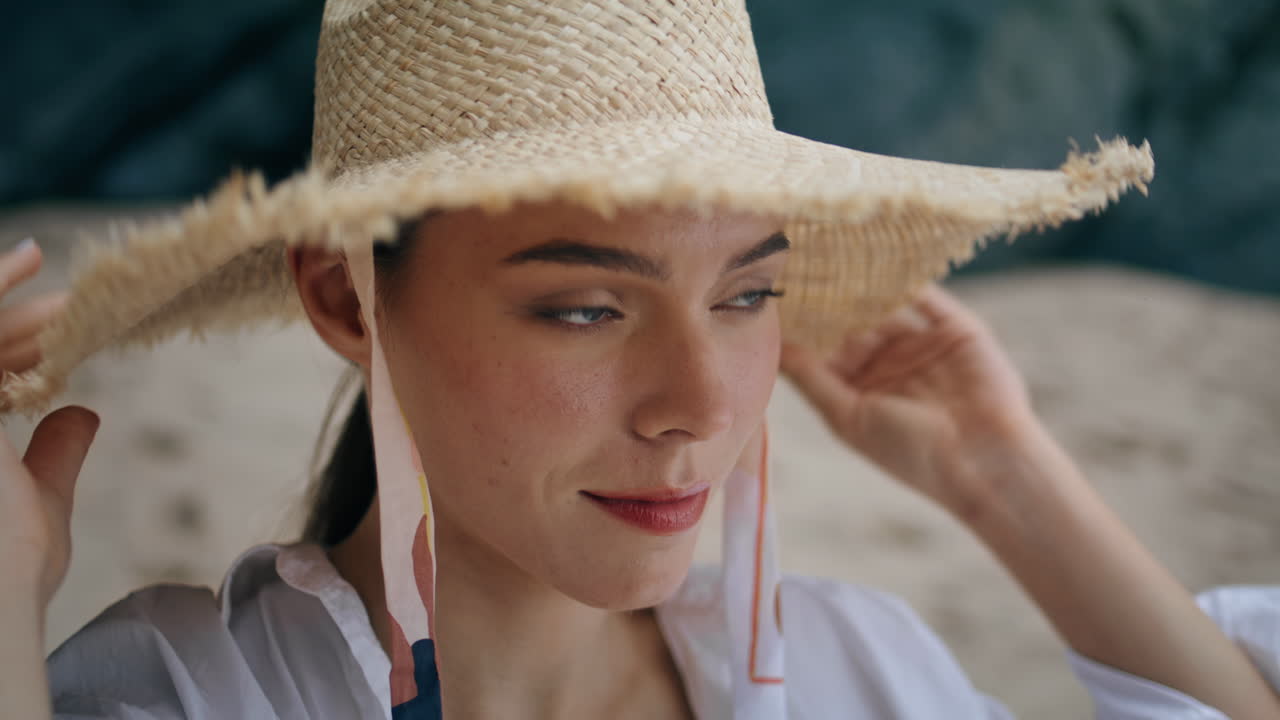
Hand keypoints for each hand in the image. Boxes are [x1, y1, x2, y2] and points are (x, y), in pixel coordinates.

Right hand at [0, 240, 97, 611]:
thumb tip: (81, 412)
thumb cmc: (10, 574)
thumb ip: (52, 455)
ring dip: (4, 311)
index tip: (58, 316)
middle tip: (57, 284)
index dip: (14, 343)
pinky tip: (19, 265)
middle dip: (13, 320)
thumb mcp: (36, 504)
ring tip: (39, 266)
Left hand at [780, 283, 1040, 516]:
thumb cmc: (908, 449)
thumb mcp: (848, 415)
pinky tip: (878, 259)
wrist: (982, 460)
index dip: (804, 328)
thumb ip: (811, 377)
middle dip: (829, 299)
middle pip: (853, 322)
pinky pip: (928, 296)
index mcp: (862, 389)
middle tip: (798, 266)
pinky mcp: (957, 328)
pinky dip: (905, 279)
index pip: (826, 349)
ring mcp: (923, 344)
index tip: (773, 298)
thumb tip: (774, 345)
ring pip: (886, 305)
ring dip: (862, 285)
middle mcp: (891, 364)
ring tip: (831, 257)